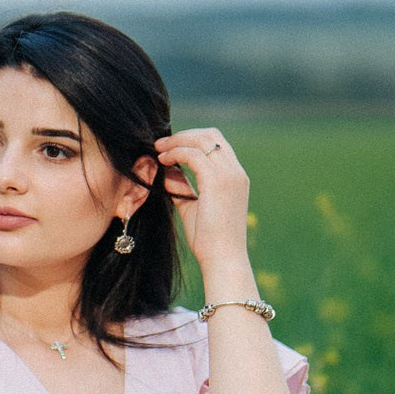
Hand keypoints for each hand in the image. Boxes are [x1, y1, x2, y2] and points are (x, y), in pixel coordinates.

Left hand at [153, 127, 251, 281]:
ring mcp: (229, 175)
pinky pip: (193, 155)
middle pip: (211, 135)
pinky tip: (163, 161)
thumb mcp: (192, 206)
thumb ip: (182, 186)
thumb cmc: (209, 240)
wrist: (223, 259)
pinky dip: (176, 153)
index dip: (192, 139)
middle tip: (161, 144)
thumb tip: (167, 170)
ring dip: (177, 141)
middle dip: (184, 135)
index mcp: (235, 177)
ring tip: (158, 150)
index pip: (216, 144)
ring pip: (202, 140)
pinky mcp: (217, 182)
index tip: (170, 147)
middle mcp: (235, 172)